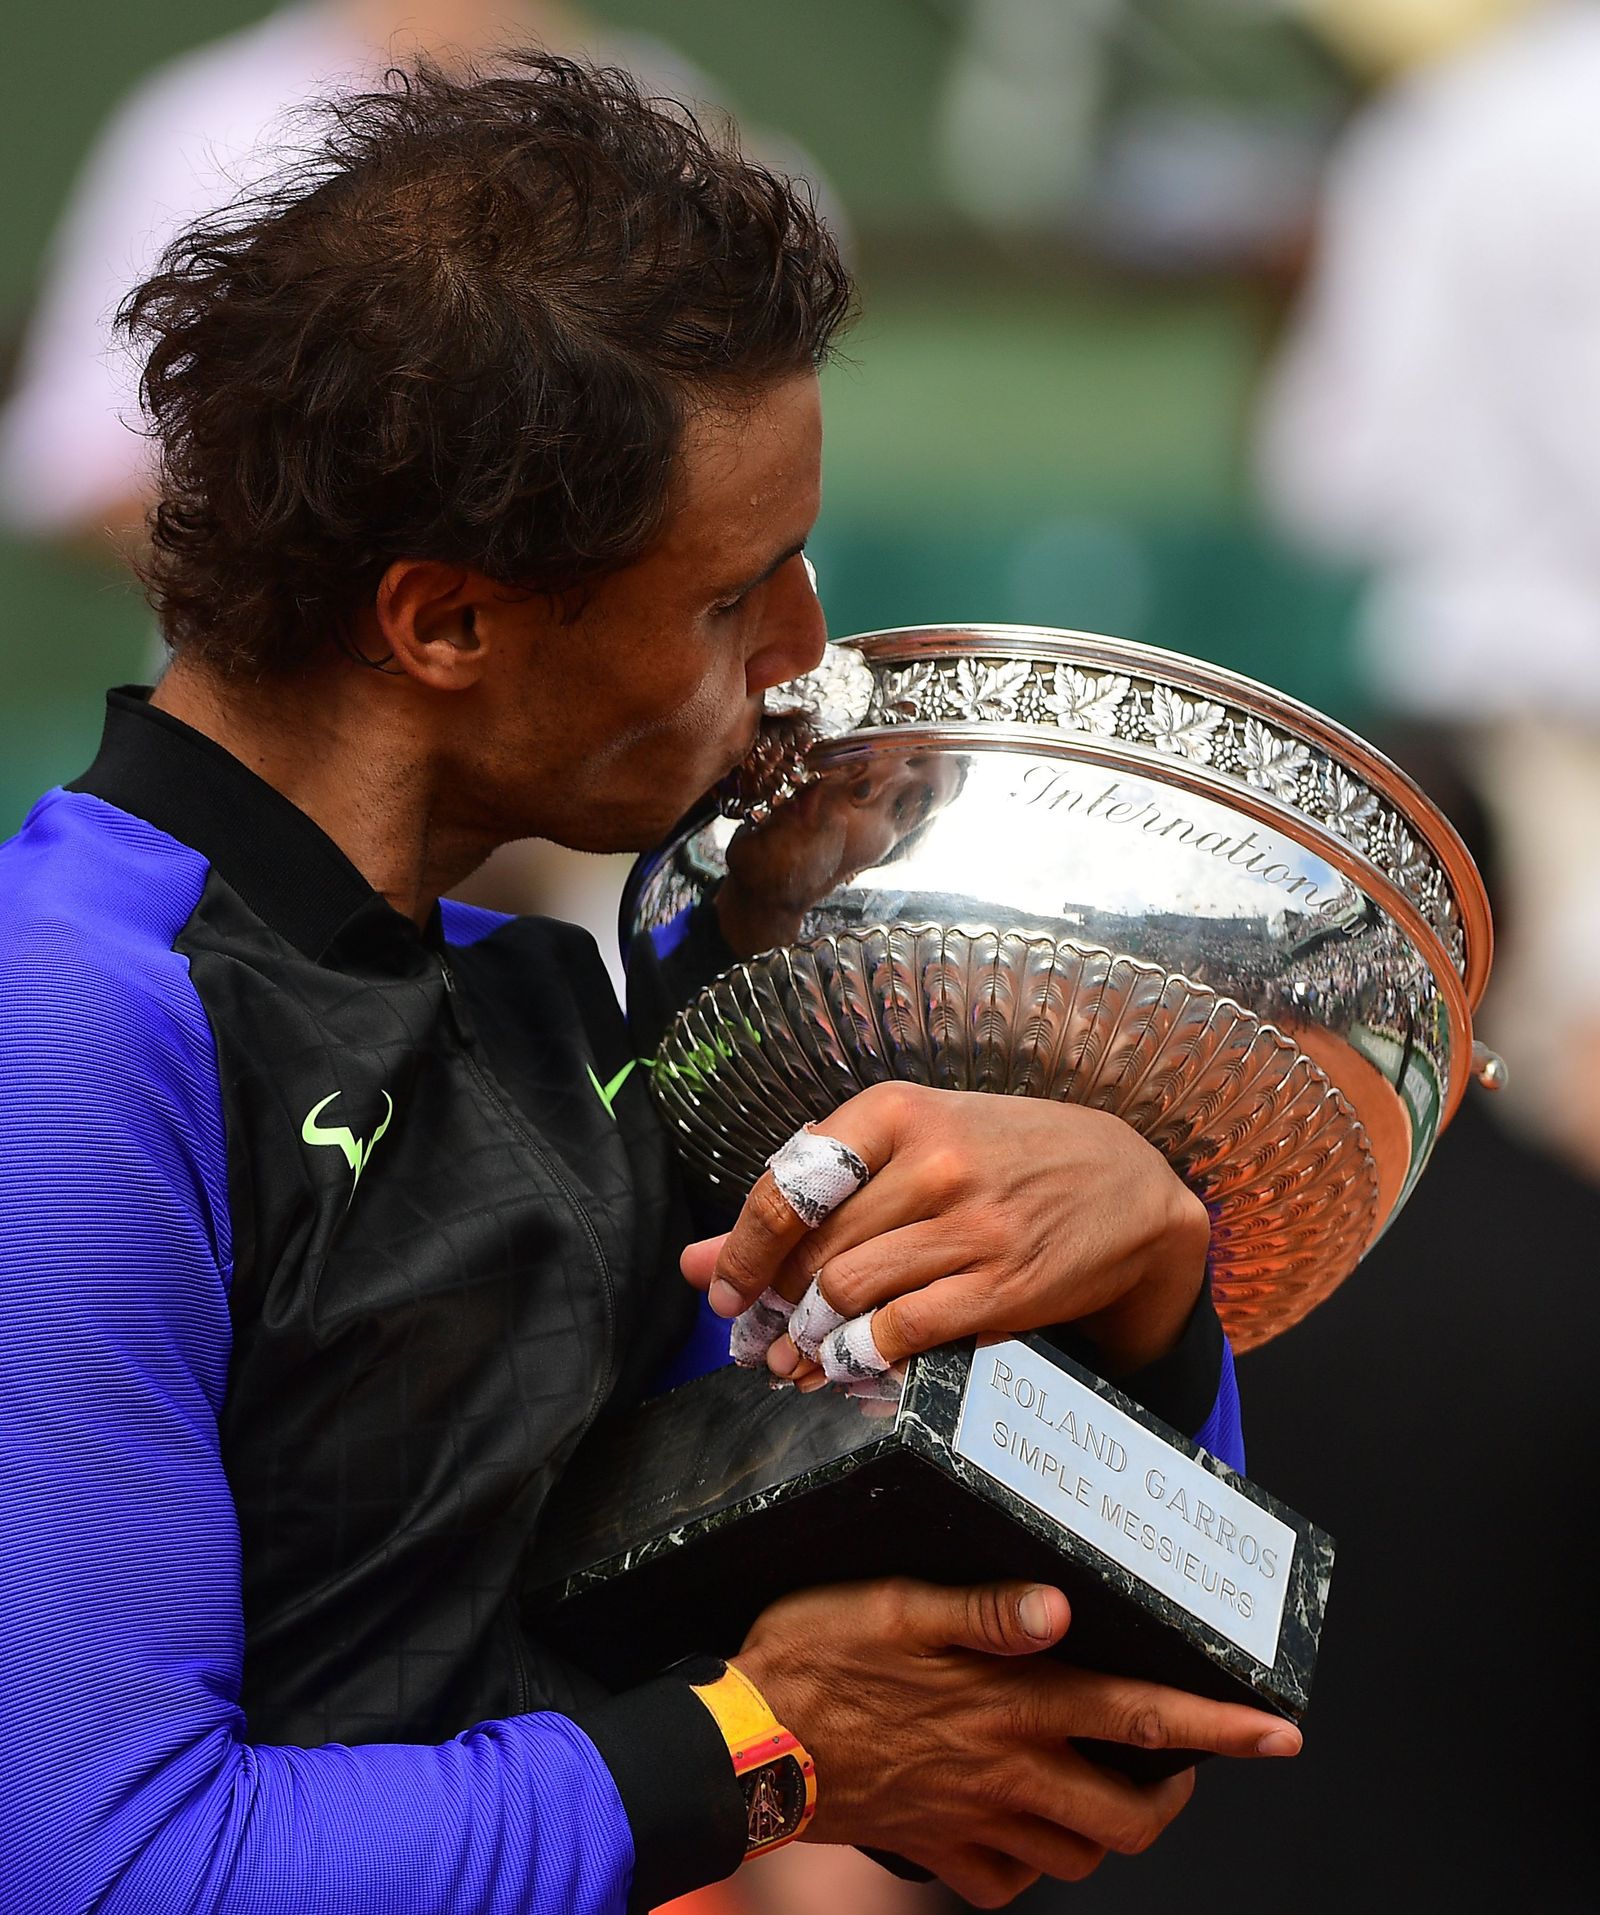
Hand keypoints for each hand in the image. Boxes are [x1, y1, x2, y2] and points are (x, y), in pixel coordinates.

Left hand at [680, 1082, 1208, 1381]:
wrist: (1125, 1185)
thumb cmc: (1005, 1156)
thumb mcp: (916, 1141)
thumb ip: (812, 1190)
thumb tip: (696, 1262)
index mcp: (899, 1112)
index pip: (789, 1186)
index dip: (739, 1250)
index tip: (721, 1290)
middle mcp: (932, 1163)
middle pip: (814, 1251)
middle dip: (770, 1307)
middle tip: (754, 1339)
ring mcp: (970, 1227)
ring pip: (848, 1294)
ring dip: (806, 1341)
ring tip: (791, 1361)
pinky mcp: (1001, 1287)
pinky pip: (901, 1333)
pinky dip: (857, 1360)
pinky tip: (842, 1368)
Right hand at [734, 1576, 1299, 1907]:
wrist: (742, 1745)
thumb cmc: (815, 1656)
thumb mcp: (893, 1606)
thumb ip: (982, 1611)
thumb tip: (1062, 1607)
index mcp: (1007, 1705)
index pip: (1135, 1717)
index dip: (1217, 1728)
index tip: (1281, 1732)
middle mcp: (1003, 1773)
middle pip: (1126, 1816)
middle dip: (1177, 1796)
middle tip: (1184, 1764)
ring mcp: (969, 1821)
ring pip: (1075, 1857)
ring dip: (1110, 1829)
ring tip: (1109, 1784)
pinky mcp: (930, 1848)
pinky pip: (1003, 1884)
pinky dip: (1030, 1866)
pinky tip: (1023, 1827)